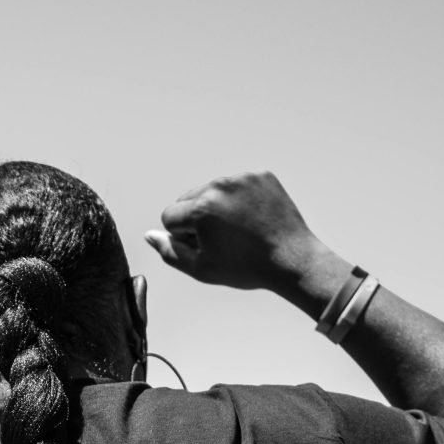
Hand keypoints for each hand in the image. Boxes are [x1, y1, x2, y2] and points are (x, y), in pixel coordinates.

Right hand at [145, 172, 346, 304]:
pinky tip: (253, 218)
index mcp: (201, 208)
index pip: (169, 216)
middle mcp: (220, 186)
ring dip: (217, 207)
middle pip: (188, 199)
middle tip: (223, 240)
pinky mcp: (261, 175)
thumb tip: (150, 235)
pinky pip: (237, 185)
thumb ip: (169, 251)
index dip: (183, 237)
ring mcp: (243, 178)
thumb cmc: (246, 268)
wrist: (293, 260)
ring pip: (212, 190)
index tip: (206, 248)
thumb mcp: (201, 268)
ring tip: (239, 230)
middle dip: (197, 218)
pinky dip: (239, 200)